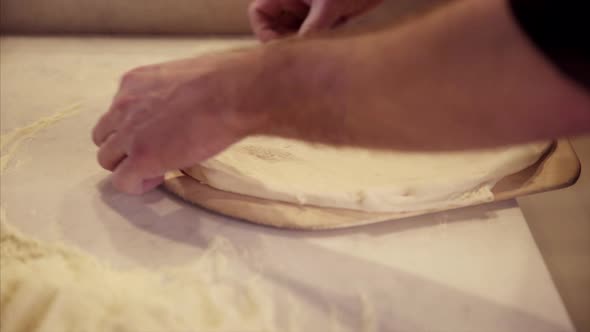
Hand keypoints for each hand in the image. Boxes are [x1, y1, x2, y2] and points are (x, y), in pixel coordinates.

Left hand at [92, 51, 266, 193]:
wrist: (231, 94)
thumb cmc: (222, 82)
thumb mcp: (184, 77)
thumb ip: (169, 92)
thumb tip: (181, 105)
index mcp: (135, 82)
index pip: (117, 111)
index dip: (133, 128)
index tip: (153, 135)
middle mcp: (124, 105)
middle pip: (104, 136)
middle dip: (124, 148)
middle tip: (151, 154)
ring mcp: (129, 132)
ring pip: (107, 159)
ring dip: (128, 166)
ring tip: (155, 169)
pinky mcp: (140, 157)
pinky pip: (123, 180)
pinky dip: (136, 185)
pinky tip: (157, 179)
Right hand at [248, 0, 382, 41]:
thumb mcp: (329, 4)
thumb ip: (312, 27)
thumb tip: (299, 53)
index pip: (259, 14)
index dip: (265, 32)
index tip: (283, 47)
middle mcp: (295, 2)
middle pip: (275, 29)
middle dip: (287, 43)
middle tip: (303, 54)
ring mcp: (310, 12)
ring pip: (295, 37)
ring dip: (305, 47)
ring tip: (321, 49)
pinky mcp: (328, 20)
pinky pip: (314, 39)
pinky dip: (320, 46)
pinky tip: (333, 47)